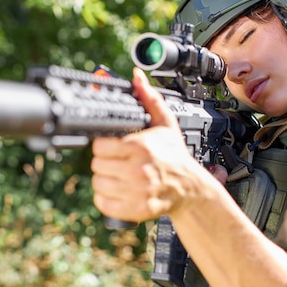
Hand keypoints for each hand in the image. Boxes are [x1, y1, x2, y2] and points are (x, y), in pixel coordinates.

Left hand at [90, 68, 201, 220]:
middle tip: (117, 162)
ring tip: (119, 176)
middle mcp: (137, 170)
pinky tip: (118, 190)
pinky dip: (106, 199)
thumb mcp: (165, 124)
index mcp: (140, 147)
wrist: (190, 188)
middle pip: (96, 165)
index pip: (100, 146)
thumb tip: (136, 77)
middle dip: (104, 162)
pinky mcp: (135, 209)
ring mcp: (136, 192)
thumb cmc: (174, 155)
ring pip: (98, 184)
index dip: (103, 146)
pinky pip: (103, 204)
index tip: (112, 147)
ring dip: (105, 180)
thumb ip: (148, 98)